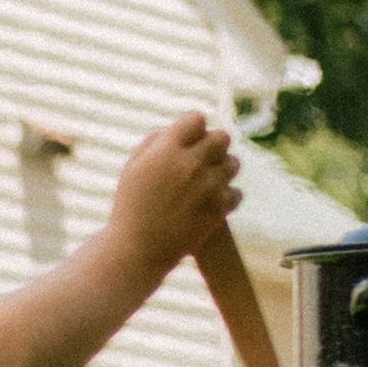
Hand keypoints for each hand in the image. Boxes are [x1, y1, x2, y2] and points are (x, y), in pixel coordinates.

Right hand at [107, 113, 239, 278]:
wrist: (138, 248)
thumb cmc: (131, 206)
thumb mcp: (132, 167)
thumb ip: (156, 142)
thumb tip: (177, 131)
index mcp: (167, 150)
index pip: (197, 118)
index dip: (192, 127)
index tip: (186, 140)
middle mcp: (191, 164)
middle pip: (222, 137)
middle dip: (212, 145)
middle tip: (200, 159)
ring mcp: (209, 186)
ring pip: (233, 163)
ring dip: (221, 169)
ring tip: (204, 182)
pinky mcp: (220, 208)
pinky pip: (236, 192)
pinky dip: (225, 196)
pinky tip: (209, 202)